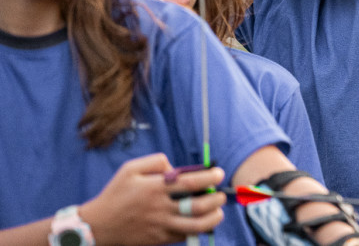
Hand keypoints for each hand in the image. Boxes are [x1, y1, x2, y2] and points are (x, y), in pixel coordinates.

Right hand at [80, 154, 224, 245]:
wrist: (97, 227)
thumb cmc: (115, 194)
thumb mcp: (130, 169)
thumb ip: (156, 161)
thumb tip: (176, 167)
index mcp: (155, 188)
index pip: (191, 182)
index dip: (210, 177)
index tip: (219, 174)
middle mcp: (161, 208)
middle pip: (198, 205)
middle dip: (216, 199)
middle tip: (221, 195)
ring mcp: (161, 226)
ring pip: (196, 226)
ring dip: (213, 218)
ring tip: (218, 212)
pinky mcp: (159, 240)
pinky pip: (185, 236)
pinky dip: (197, 230)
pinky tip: (201, 222)